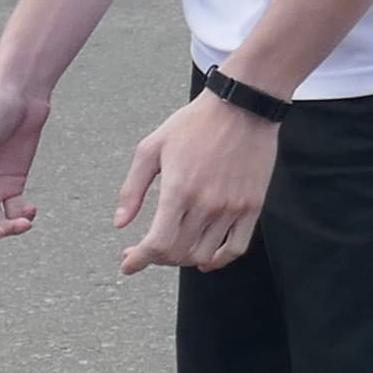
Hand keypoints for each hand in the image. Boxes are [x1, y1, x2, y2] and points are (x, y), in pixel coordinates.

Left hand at [114, 91, 277, 272]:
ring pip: (204, 254)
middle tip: (144, 251)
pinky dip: (218, 260)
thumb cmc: (192, 125)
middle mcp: (206, 204)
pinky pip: (237, 248)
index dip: (139, 260)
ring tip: (171, 249)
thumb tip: (120, 223)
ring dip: (183, 259)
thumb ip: (133, 189)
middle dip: (155, 259)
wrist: (242, 108)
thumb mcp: (151, 149)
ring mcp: (232, 208)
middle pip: (178, 253)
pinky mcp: (252, 207)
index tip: (127, 264)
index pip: (158, 244)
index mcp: (178, 190)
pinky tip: (204, 260)